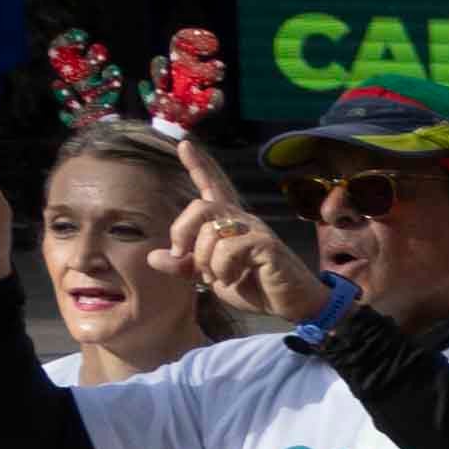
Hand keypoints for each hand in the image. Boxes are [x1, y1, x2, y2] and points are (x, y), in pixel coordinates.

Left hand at [168, 137, 315, 319]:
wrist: (294, 304)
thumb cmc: (256, 287)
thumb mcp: (211, 278)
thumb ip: (185, 267)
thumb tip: (154, 256)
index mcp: (229, 224)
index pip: (212, 187)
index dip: (198, 165)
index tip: (183, 144)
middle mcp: (242, 220)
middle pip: (199, 207)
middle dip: (181, 232)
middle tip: (182, 257)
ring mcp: (255, 230)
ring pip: (210, 231)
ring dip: (204, 261)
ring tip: (216, 277)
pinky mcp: (265, 244)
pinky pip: (228, 250)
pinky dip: (222, 270)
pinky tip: (233, 278)